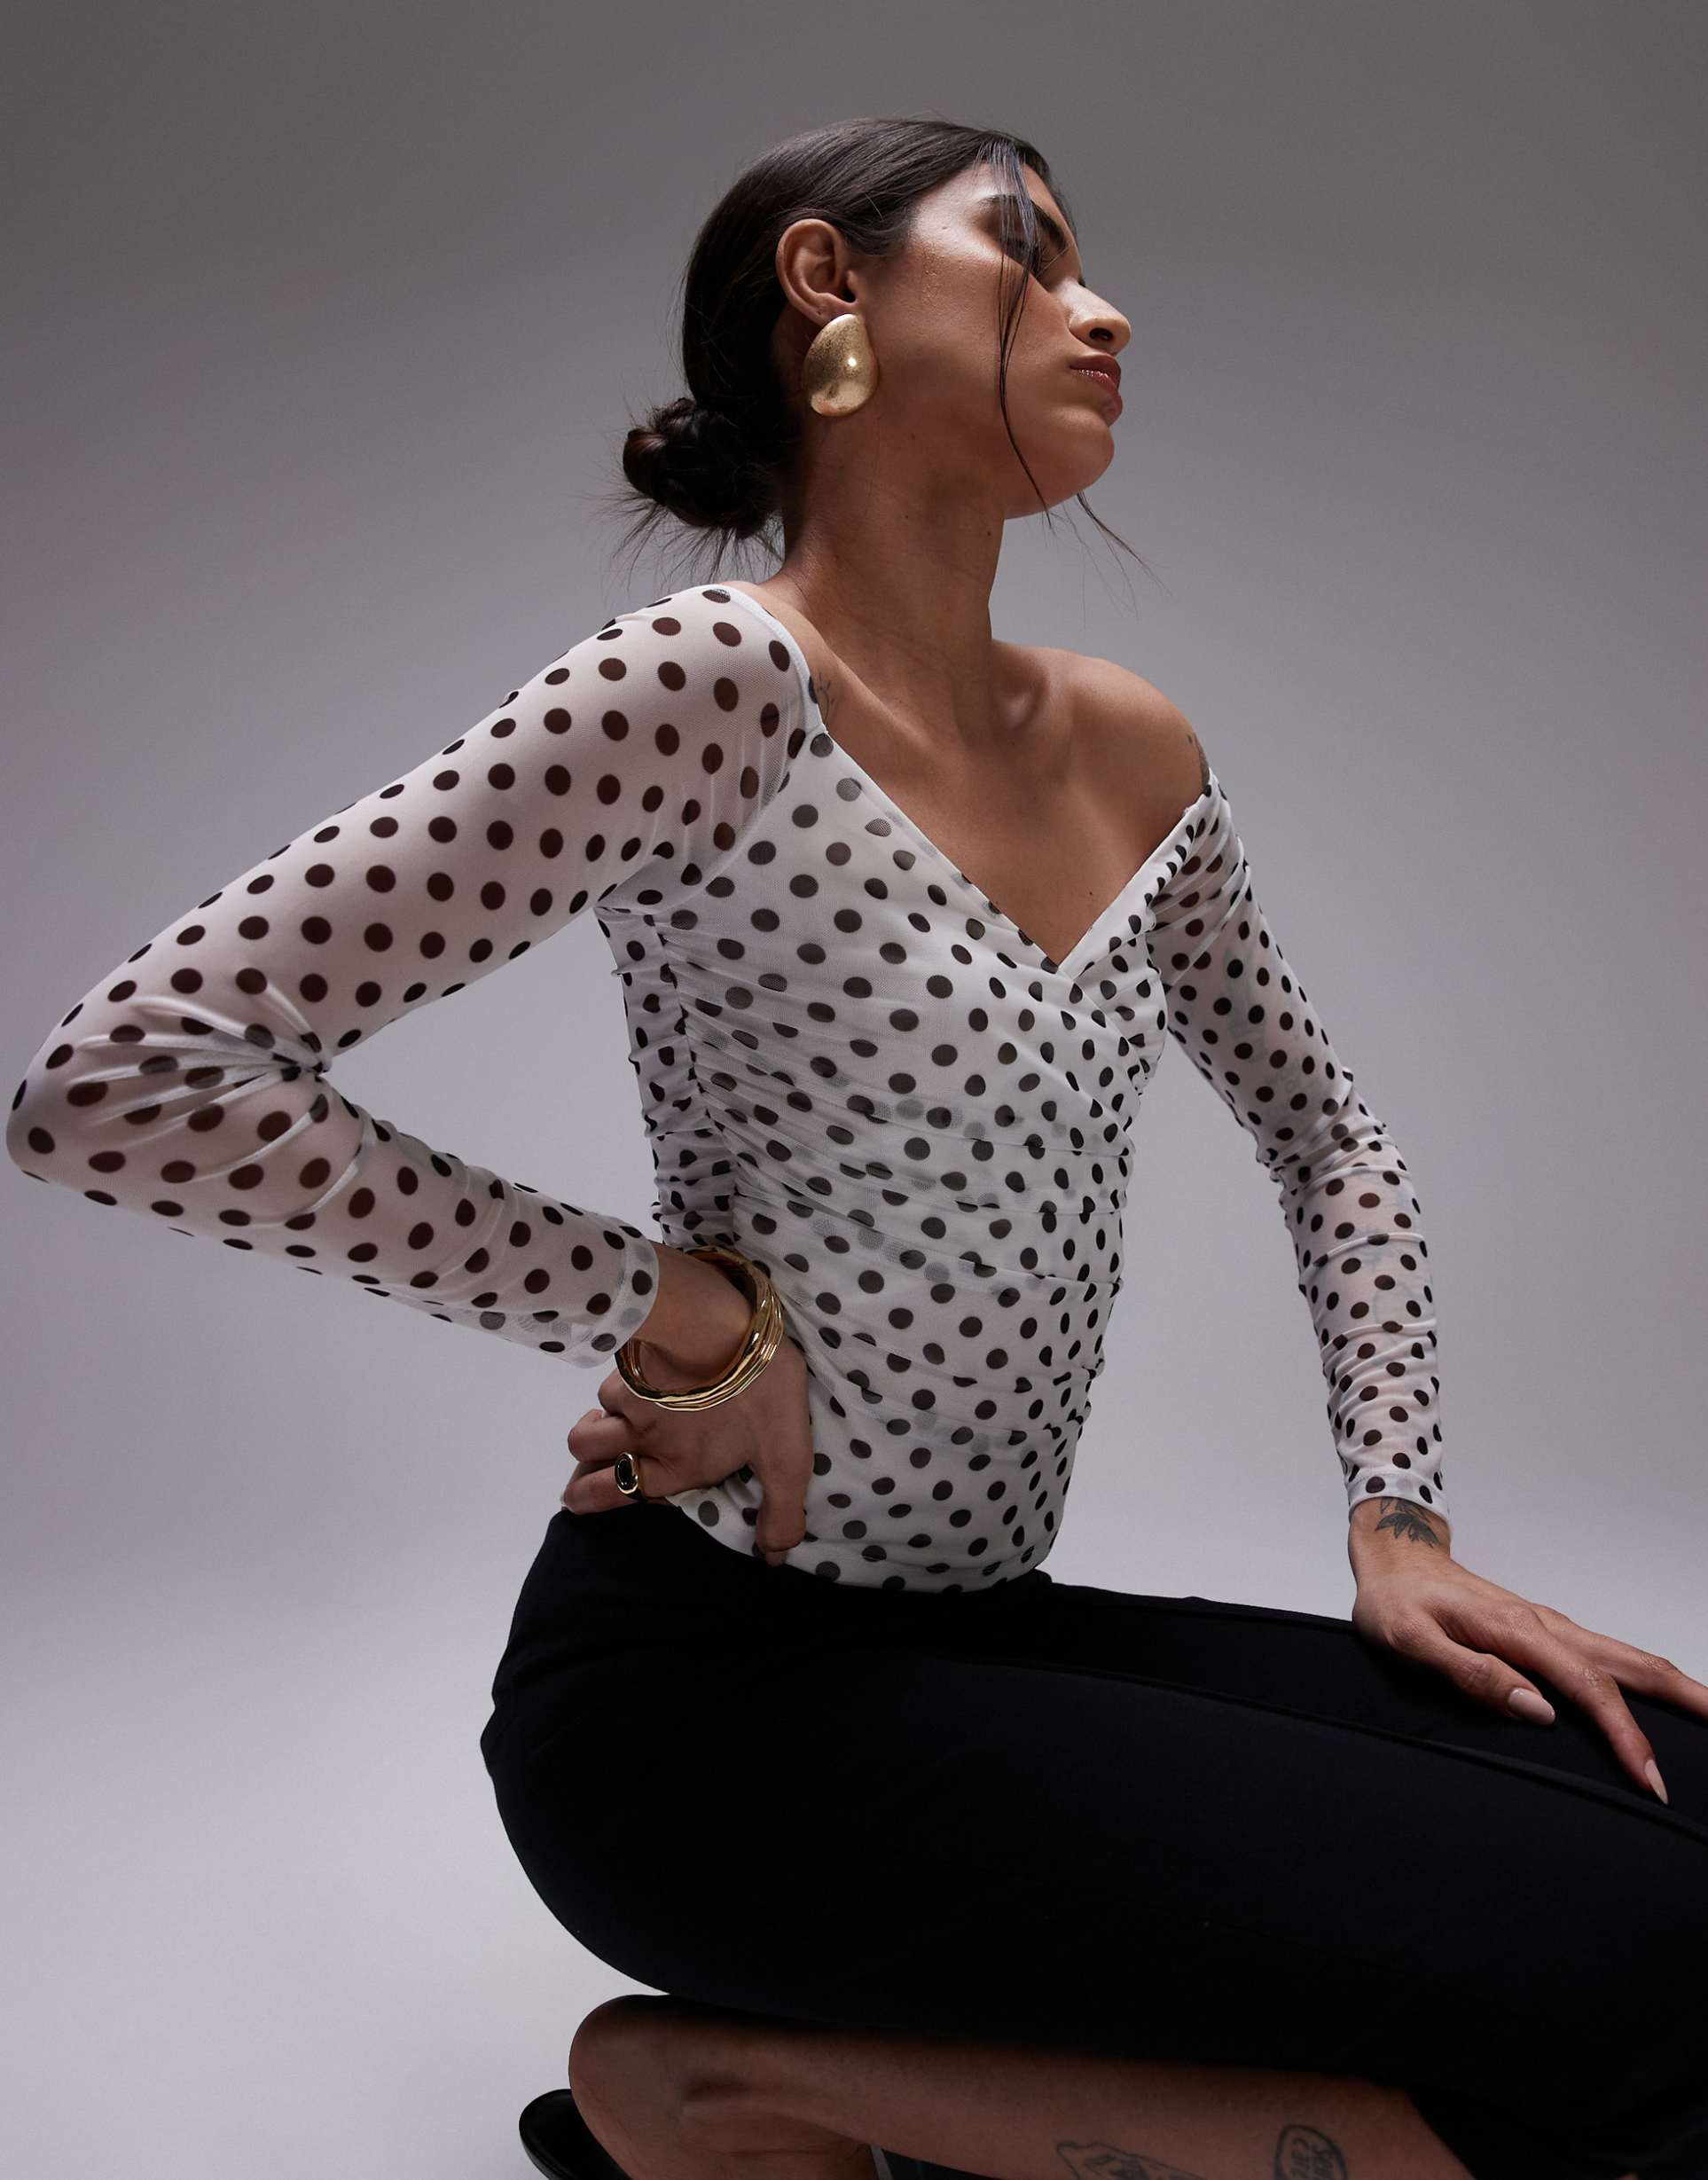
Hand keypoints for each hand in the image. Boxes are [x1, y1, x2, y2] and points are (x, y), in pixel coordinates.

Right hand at [559, 1329, 813, 1564]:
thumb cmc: (758, 1395)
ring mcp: (630, 1402)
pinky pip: (610, 1386)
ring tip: (612, 1428)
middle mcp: (643, 1440)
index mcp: (678, 1468)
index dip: (590, 1500)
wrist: (724, 1327)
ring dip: (594, 1428)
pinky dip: (617, 1390)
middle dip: (579, 1472)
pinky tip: (637, 1385)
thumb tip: (774, 1559)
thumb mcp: (785, 1458)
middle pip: (585, 1459)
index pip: (617, 1494)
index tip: (580, 1501)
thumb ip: (781, 1510)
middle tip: (582, 1477)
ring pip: (591, 1423)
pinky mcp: (629, 1367)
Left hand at [1349, 1506, 1707, 1802]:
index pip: (1587, 1689)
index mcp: (1516, 1633)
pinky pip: (1606, 1657)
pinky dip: (1643, 1679)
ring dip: (1673, 1688)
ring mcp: (1549, 1628)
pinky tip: (1656, 1700)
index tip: (1650, 1778)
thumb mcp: (1412, 1641)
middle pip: (1631, 1665)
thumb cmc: (1396, 1602)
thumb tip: (1536, 1710)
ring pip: (1626, 1657)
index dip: (1624, 1736)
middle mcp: (1544, 1627)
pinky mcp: (1545, 1633)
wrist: (1394, 1557)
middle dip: (1686, 1700)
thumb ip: (1471, 1673)